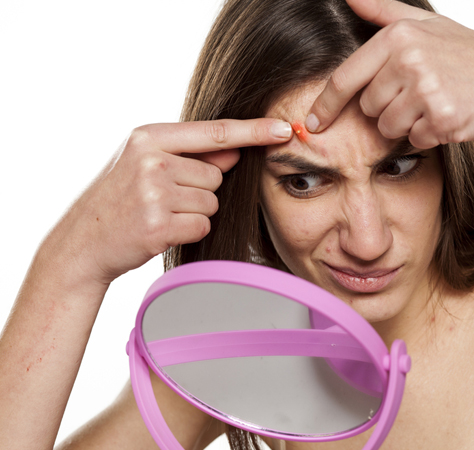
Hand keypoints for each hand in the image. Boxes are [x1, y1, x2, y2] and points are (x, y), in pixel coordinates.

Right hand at [45, 119, 291, 285]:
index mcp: (149, 137)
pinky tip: (161, 230)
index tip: (284, 129)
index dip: (254, 131)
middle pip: (216, 174)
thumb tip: (237, 150)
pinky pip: (203, 225)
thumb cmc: (118, 198)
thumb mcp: (145, 163)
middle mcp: (152, 161)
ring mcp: (155, 193)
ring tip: (159, 213)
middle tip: (163, 198)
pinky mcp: (160, 225)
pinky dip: (188, 231)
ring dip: (194, 212)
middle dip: (200, 189)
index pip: (215, 132)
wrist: (83, 240)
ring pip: (211, 202)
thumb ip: (190, 154)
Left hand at [305, 0, 473, 148]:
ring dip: (408, 123)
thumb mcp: (427, 23)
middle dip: (387, 107)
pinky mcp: (443, 119)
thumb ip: (383, 11)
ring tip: (436, 103)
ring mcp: (427, 90)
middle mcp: (409, 61)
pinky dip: (429, 135)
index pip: (346, 78)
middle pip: (367, 107)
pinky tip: (450, 116)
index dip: (325, 105)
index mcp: (399, 37)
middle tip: (421, 92)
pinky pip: (415, 140)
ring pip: (387, 127)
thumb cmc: (471, 52)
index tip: (312, 122)